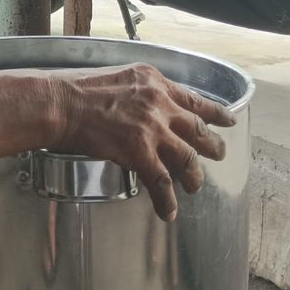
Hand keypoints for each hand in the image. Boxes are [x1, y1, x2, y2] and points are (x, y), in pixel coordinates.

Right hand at [50, 63, 235, 220]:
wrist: (61, 104)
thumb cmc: (76, 90)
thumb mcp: (118, 77)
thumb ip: (138, 91)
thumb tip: (140, 107)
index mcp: (154, 81)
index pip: (192, 99)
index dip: (214, 112)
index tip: (228, 119)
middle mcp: (160, 102)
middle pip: (198, 127)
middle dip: (212, 144)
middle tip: (220, 153)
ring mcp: (153, 128)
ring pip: (188, 157)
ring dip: (194, 175)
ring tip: (196, 185)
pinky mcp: (140, 152)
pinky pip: (162, 182)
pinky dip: (167, 200)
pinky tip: (168, 212)